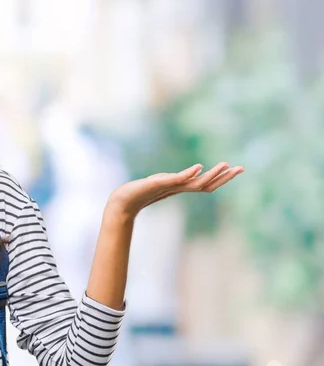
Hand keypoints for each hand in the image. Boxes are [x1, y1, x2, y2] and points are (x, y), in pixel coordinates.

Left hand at [106, 162, 244, 217]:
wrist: (123, 201)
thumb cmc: (139, 192)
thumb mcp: (160, 182)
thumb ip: (174, 180)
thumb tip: (192, 173)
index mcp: (180, 186)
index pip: (206, 183)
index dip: (222, 177)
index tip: (237, 168)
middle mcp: (178, 187)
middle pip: (207, 184)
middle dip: (224, 177)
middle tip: (242, 168)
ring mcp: (171, 186)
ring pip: (196, 182)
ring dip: (212, 174)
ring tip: (226, 164)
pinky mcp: (160, 183)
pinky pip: (178, 179)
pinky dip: (189, 174)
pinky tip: (199, 167)